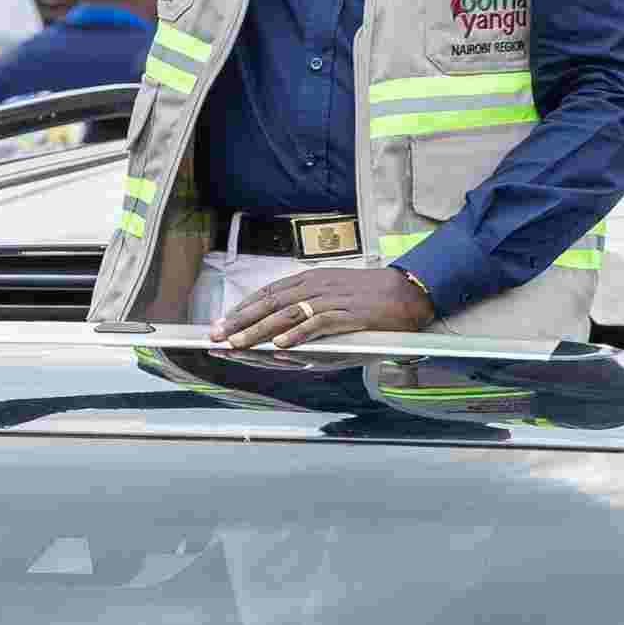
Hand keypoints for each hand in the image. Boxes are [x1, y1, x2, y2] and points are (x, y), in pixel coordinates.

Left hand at [212, 264, 433, 354]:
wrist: (406, 292)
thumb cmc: (368, 295)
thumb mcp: (333, 291)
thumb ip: (307, 304)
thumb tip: (280, 323)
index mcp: (311, 280)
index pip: (268, 292)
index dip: (243, 307)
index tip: (222, 321)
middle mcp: (317, 286)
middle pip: (271, 302)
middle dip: (241, 320)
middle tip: (217, 334)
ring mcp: (332, 300)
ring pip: (288, 314)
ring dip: (260, 329)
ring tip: (238, 342)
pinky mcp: (349, 315)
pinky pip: (318, 324)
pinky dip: (298, 334)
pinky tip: (280, 344)